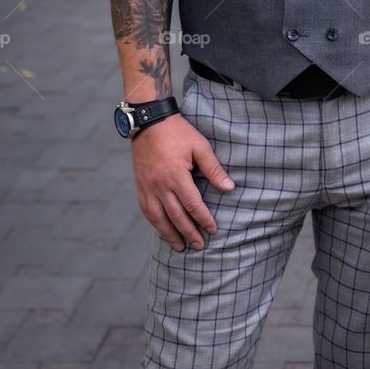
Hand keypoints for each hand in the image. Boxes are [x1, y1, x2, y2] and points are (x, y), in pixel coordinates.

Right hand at [130, 113, 234, 251]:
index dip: (203, 220)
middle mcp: (160, 185)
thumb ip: (213, 169)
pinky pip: (146, 210)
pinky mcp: (140, 185)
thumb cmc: (177, 132)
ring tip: (180, 247)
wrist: (149, 121)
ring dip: (170, 234)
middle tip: (199, 246)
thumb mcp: (199, 146)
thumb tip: (229, 188)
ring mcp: (148, 187)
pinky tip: (161, 229)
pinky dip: (155, 223)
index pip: (193, 205)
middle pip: (176, 216)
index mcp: (176, 176)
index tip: (213, 230)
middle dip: (189, 233)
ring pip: (159, 218)